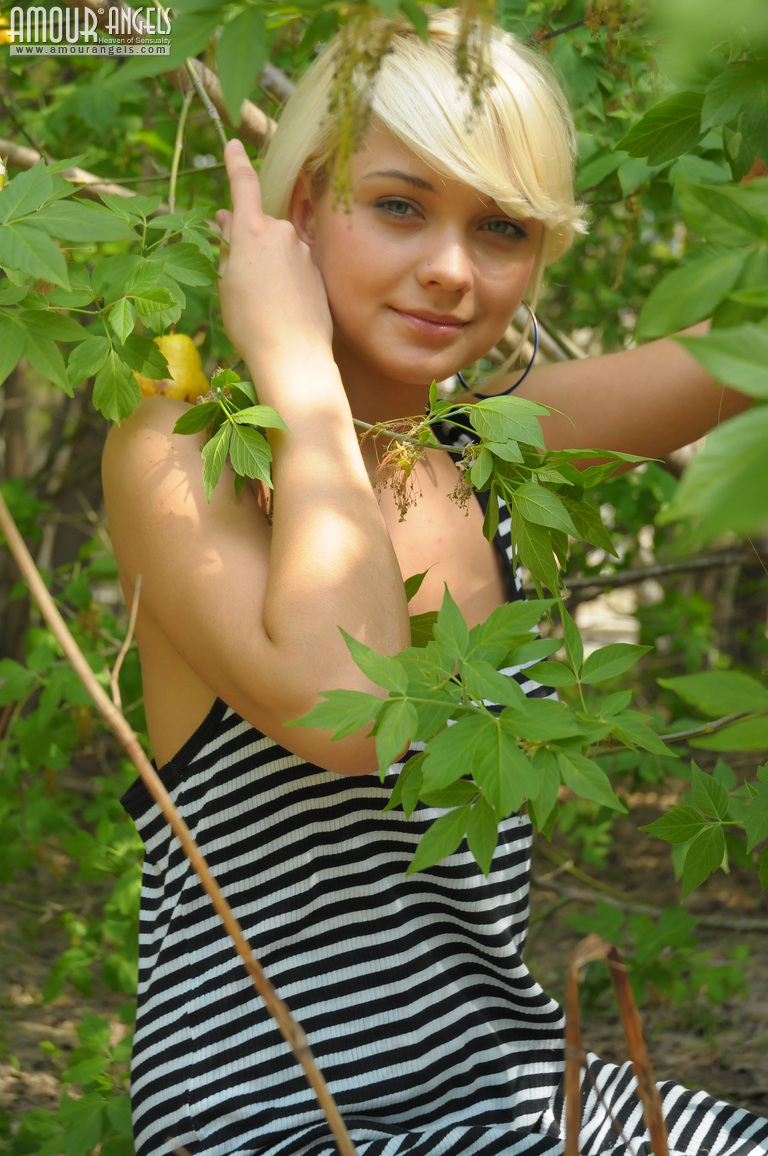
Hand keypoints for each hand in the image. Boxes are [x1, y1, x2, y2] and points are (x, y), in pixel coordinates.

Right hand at [215, 139, 333, 379]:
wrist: (293, 354)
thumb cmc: (250, 323)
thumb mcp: (227, 284)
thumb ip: (228, 247)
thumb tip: (227, 221)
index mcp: (252, 231)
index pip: (243, 185)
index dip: (235, 163)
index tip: (233, 145)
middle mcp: (281, 232)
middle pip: (261, 229)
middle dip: (250, 246)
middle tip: (242, 283)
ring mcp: (303, 251)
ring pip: (279, 250)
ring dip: (270, 268)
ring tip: (264, 305)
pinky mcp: (318, 271)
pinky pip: (296, 268)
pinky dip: (287, 282)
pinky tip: (283, 309)